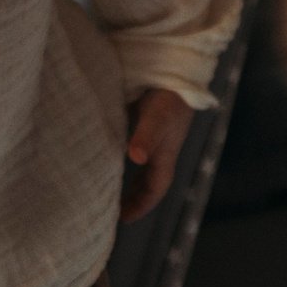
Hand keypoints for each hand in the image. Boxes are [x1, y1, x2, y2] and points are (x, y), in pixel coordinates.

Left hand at [121, 88, 196, 222]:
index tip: (122, 220)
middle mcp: (160, 149)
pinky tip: (108, 152)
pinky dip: (122, 156)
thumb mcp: (156, 118)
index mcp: (165, 156)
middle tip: (114, 212)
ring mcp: (154, 135)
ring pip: (142, 166)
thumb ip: (144, 137)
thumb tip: (135, 158)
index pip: (155, 190)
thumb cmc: (169, 96)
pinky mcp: (145, 121)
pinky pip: (134, 147)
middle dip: (135, 199)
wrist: (178, 66)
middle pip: (149, 182)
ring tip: (108, 188)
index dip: (141, 206)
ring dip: (129, 179)